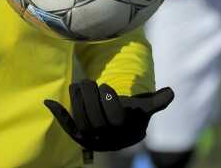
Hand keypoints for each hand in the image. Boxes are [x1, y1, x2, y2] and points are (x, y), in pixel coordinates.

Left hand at [44, 80, 173, 151]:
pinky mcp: (76, 135)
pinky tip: (49, 101)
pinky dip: (58, 114)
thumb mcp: (145, 107)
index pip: (114, 118)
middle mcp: (105, 139)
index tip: (106, 85)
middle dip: (90, 98)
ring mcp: (90, 138)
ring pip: (80, 122)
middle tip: (89, 81)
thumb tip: (171, 92)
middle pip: (95, 120)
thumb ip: (157, 101)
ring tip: (78, 84)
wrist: (118, 131)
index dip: (109, 101)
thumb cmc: (132, 114)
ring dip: (76, 102)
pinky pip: (67, 127)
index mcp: (122, 131)